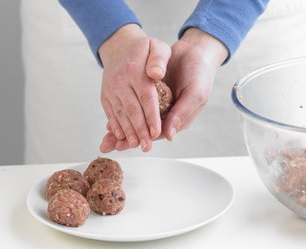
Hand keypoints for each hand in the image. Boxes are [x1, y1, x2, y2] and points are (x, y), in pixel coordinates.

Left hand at [100, 28, 227, 151]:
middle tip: (106, 146)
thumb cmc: (200, 74)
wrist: (197, 52)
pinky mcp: (151, 93)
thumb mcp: (195, 93)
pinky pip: (136, 106)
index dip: (138, 139)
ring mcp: (158, 105)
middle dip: (126, 139)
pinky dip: (124, 113)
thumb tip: (168, 135)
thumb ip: (182, 113)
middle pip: (144, 131)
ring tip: (105, 139)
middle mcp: (166, 114)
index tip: (121, 145)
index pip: (155, 134)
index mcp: (178, 119)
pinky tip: (110, 120)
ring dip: (122, 129)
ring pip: (138, 121)